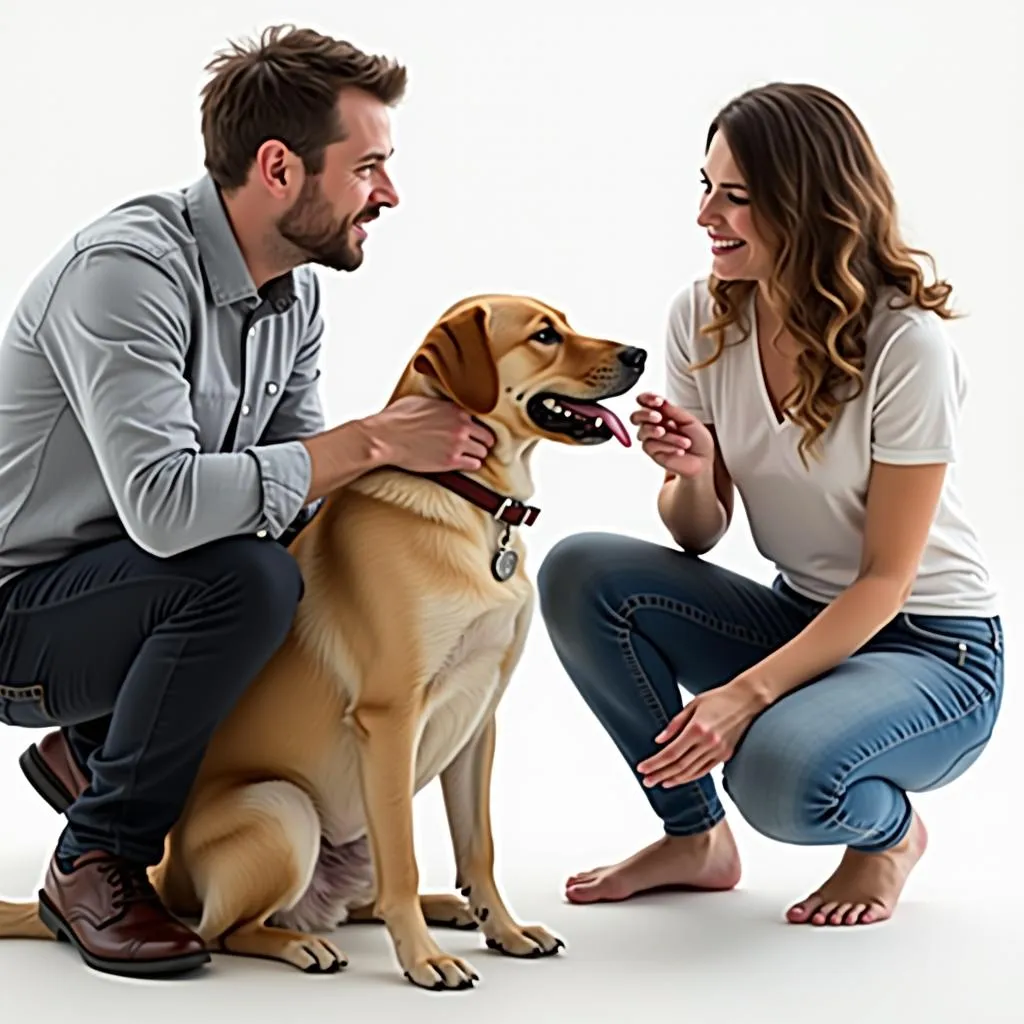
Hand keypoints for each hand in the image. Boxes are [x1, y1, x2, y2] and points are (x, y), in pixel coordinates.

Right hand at [364, 395, 495, 472]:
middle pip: (486, 436)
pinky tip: (467, 465)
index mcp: (454, 409)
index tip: (473, 433)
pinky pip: (474, 464)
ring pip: (482, 452)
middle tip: (478, 447)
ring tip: (472, 457)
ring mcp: (457, 444)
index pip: (478, 420)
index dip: (475, 428)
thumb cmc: (396, 418)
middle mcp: (460, 426)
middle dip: (483, 442)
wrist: (385, 437)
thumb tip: (441, 407)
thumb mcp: (421, 401)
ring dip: (478, 455)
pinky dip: (472, 465)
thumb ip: (439, 405)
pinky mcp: (451, 461)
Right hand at [629, 393, 714, 478]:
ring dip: (666, 436)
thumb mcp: (690, 421)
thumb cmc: (698, 440)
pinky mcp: (652, 453)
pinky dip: (668, 447)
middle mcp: (654, 425)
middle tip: (658, 418)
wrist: (702, 461)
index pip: (646, 402)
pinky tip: (680, 451)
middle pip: (636, 417)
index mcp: (663, 413)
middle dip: (645, 415)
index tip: (658, 401)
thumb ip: (674, 411)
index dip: (647, 399)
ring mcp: (652, 439)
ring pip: (644, 432)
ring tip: (683, 442)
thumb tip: (661, 401)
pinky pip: (651, 446)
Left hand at [636, 681, 764, 787]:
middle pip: (679, 765)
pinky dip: (690, 777)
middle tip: (646, 781)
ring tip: (659, 782)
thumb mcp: (693, 704)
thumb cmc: (718, 698)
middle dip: (660, 774)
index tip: (642, 768)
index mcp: (698, 729)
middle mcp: (709, 743)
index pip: (671, 753)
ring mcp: (719, 751)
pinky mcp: (726, 755)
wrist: (747, 700)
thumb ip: (675, 724)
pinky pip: (704, 770)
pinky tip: (679, 779)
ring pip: (692, 771)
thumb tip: (659, 741)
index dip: (655, 763)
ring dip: (674, 779)